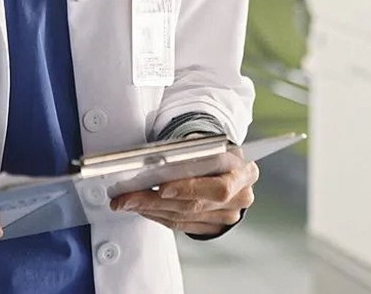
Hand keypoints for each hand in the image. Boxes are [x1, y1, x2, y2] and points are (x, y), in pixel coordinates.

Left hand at [110, 159, 258, 236]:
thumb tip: (159, 161)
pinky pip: (182, 225)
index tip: (162, 188)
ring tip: (127, 201)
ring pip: (184, 216)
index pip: (218, 186)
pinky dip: (159, 216)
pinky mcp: (215, 227)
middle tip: (128, 197)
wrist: (231, 168)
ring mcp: (229, 216)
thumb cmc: (216, 152)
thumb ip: (193, 151)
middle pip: (195, 204)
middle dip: (156, 201)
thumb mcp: (211, 144)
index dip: (189, 189)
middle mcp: (240, 197)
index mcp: (243, 172)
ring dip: (151, 210)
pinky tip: (142, 208)